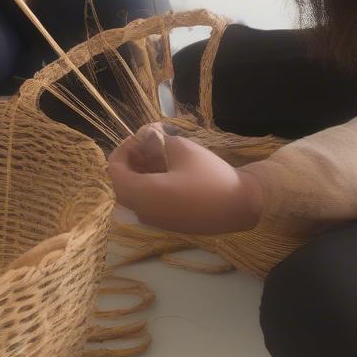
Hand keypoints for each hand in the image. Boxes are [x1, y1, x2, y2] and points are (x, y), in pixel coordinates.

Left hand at [107, 123, 262, 233]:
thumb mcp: (180, 149)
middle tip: (145, 144)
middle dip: (130, 162)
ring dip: (140, 174)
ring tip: (157, 154)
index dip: (122, 151)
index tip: (137, 137)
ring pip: (136, 196)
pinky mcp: (170, 224)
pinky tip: (167, 170)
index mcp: (143, 195)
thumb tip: (144, 133)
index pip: (115, 172)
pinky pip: (149, 204)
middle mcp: (144, 212)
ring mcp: (157, 221)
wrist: (241, 205)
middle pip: (122, 185)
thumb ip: (156, 140)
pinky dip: (150, 186)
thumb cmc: (208, 175)